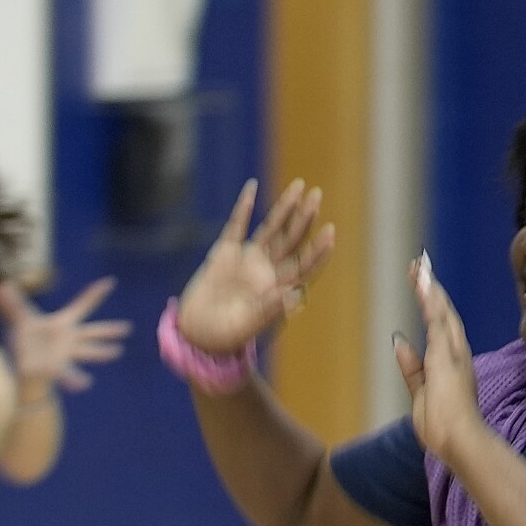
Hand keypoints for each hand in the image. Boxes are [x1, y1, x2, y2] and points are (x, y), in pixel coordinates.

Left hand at [0, 277, 131, 391]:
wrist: (26, 367)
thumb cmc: (27, 342)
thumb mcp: (19, 321)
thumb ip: (11, 305)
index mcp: (64, 323)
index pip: (82, 305)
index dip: (95, 294)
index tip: (110, 282)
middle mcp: (70, 338)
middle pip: (92, 332)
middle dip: (108, 330)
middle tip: (127, 328)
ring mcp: (67, 354)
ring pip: (87, 352)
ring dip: (101, 352)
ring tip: (117, 352)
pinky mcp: (59, 369)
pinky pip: (69, 374)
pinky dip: (77, 379)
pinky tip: (85, 383)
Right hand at [177, 179, 335, 352]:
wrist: (196, 336)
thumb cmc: (225, 338)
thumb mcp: (248, 325)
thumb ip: (270, 309)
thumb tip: (296, 295)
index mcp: (278, 290)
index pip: (304, 266)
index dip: (317, 250)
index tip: (330, 232)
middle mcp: (267, 272)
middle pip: (292, 240)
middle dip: (305, 218)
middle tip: (317, 195)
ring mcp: (247, 261)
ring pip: (271, 229)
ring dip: (284, 208)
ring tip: (299, 186)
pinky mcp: (224, 254)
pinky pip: (236, 227)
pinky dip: (243, 208)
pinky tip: (252, 189)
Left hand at [393, 252, 485, 457]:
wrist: (459, 441)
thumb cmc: (443, 426)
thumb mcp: (421, 391)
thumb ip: (411, 366)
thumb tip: (399, 340)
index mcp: (452, 363)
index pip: (440, 326)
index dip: (432, 304)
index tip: (422, 285)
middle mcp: (456, 353)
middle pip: (444, 313)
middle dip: (432, 289)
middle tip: (420, 265)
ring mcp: (453, 352)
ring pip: (441, 311)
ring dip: (430, 287)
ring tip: (419, 266)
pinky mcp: (445, 355)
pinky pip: (436, 320)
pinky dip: (430, 299)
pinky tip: (423, 283)